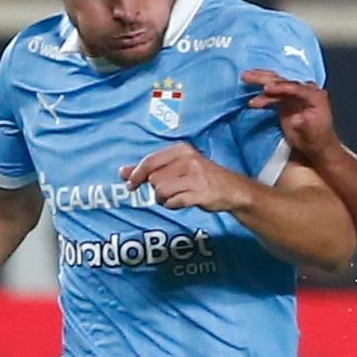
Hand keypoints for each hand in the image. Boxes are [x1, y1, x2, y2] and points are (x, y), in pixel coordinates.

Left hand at [121, 144, 252, 213]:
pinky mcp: (200, 193)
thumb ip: (150, 168)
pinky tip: (180, 202)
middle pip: (154, 178)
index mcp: (181, 150)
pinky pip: (174, 202)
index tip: (130, 184)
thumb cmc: (201, 177)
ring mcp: (195, 177)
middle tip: (167, 191)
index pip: (150, 161)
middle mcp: (188, 160)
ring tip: (175, 197)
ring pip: (161, 191)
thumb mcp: (177, 166)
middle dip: (156, 188)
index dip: (136, 174)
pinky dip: (173, 205)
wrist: (233, 189)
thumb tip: (123, 172)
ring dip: (164, 199)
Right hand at [242, 71, 338, 163]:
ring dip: (260, 81)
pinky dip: (262, 96)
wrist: (316, 145)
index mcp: (315, 96)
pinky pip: (272, 94)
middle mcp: (305, 91)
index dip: (281, 87)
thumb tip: (297, 119)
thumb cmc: (317, 139)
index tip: (266, 88)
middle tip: (249, 76)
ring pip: (276, 83)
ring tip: (244, 78)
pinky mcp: (286, 99)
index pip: (296, 88)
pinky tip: (252, 102)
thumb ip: (306, 125)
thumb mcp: (313, 134)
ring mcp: (294, 94)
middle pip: (284, 81)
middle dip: (266, 79)